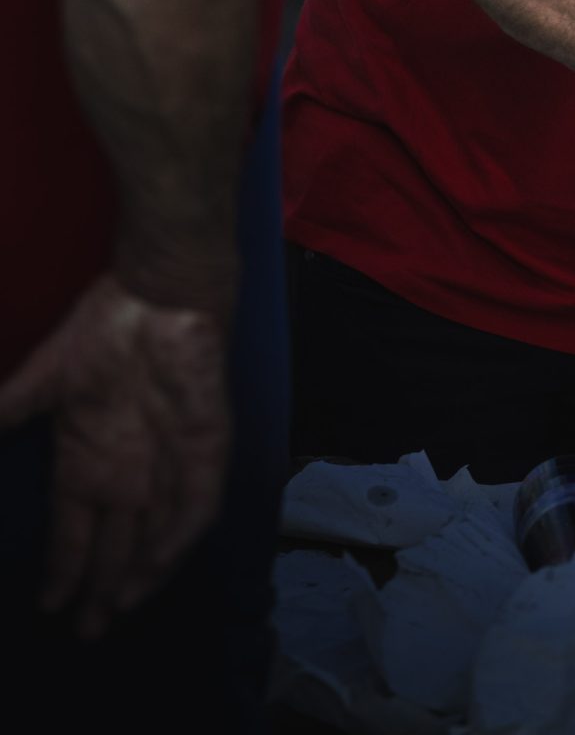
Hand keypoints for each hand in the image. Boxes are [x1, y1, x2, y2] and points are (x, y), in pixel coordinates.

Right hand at [0, 273, 229, 639]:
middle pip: (115, 545)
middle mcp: (129, 470)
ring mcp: (168, 460)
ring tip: (118, 609)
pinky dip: (175, 538)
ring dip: (139, 574)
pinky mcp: (205, 446)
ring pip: (155, 535)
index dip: (63, 567)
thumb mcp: (42, 380)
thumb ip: (8, 411)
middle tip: (87, 632)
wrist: (158, 290)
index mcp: (90, 459)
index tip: (47, 604)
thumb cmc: (102, 330)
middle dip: (101, 589)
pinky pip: (195, 505)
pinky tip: (155, 566)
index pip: (75, 530)